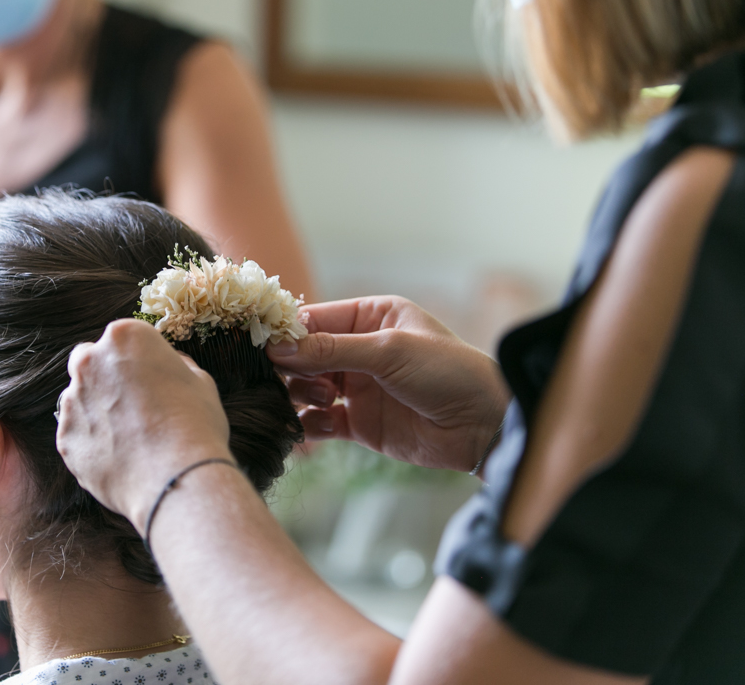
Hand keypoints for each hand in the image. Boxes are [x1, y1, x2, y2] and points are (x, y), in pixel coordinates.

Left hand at [56, 319, 231, 529]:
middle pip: (88, 361)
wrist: (177, 478)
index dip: (135, 358)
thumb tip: (167, 365)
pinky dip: (92, 443)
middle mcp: (90, 362)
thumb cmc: (195, 425)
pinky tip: (120, 457)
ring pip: (79, 400)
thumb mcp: (200, 381)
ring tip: (130, 438)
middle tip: (131, 402)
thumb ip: (174, 365)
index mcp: (124, 338)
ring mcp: (73, 401)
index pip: (120, 338)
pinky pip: (76, 435)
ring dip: (97, 411)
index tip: (148, 377)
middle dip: (103, 376)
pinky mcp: (65, 439)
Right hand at [269, 296, 509, 471]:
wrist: (483, 425)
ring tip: (314, 400)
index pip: (315, 319)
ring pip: (308, 388)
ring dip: (299, 394)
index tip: (261, 345)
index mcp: (371, 317)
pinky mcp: (361, 423)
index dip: (287, 332)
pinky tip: (310, 427)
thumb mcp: (388, 352)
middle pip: (306, 355)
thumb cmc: (448, 372)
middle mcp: (361, 350)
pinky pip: (321, 422)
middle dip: (289, 366)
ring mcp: (359, 387)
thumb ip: (331, 350)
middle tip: (276, 378)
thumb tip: (278, 348)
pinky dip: (308, 425)